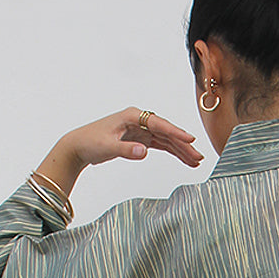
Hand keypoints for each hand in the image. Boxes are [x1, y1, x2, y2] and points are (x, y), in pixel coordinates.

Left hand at [37, 108, 203, 195]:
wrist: (79, 146)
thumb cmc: (90, 142)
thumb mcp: (107, 146)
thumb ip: (126, 150)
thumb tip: (144, 152)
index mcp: (132, 116)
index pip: (159, 124)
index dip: (175, 133)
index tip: (190, 139)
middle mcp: (140, 121)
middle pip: (167, 132)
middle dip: (183, 144)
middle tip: (199, 156)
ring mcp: (141, 130)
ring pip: (166, 140)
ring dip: (181, 150)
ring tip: (196, 161)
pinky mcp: (140, 140)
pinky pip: (161, 146)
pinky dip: (173, 153)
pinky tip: (184, 160)